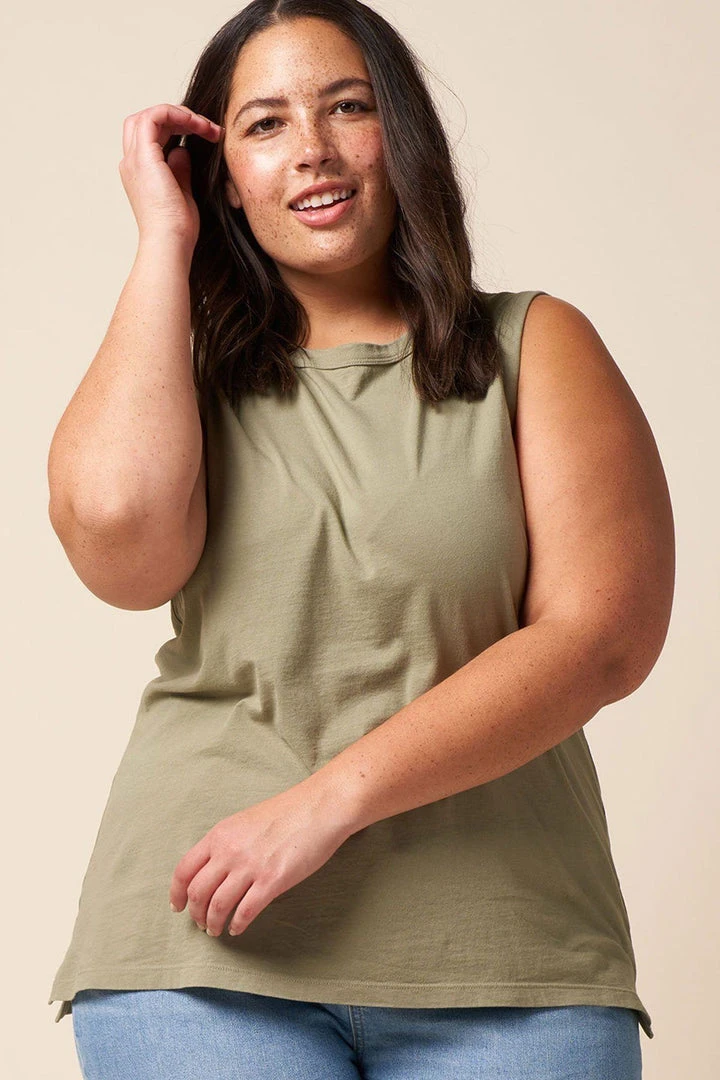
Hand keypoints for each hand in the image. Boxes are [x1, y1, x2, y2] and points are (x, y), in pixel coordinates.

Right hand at [119, 103, 223, 250]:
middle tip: (204, 128)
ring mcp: (134, 159)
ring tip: (205, 126)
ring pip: (148, 115)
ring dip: (179, 114)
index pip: (150, 136)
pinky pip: (155, 117)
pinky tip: (198, 125)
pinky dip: (176, 114)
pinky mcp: (144, 156)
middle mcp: (131, 163)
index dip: (175, 128)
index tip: (204, 136)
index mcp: (139, 172)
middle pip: (144, 121)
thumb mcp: (182, 192)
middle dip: (175, 118)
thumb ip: (180, 169)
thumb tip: (182, 150)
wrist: (170, 243)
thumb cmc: (177, 229)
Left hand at [168, 778, 351, 936]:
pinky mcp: (272, 881)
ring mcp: (250, 867)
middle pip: (198, 892)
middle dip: (196, 914)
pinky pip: (245, 912)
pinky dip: (237, 925)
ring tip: (217, 930)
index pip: (184, 870)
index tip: (178, 906)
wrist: (318, 807)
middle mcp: (229, 851)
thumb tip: (214, 870)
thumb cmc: (287, 812)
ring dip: (213, 923)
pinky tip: (238, 928)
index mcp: (220, 834)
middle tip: (200, 923)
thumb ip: (226, 843)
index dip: (177, 893)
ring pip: (218, 906)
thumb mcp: (244, 821)